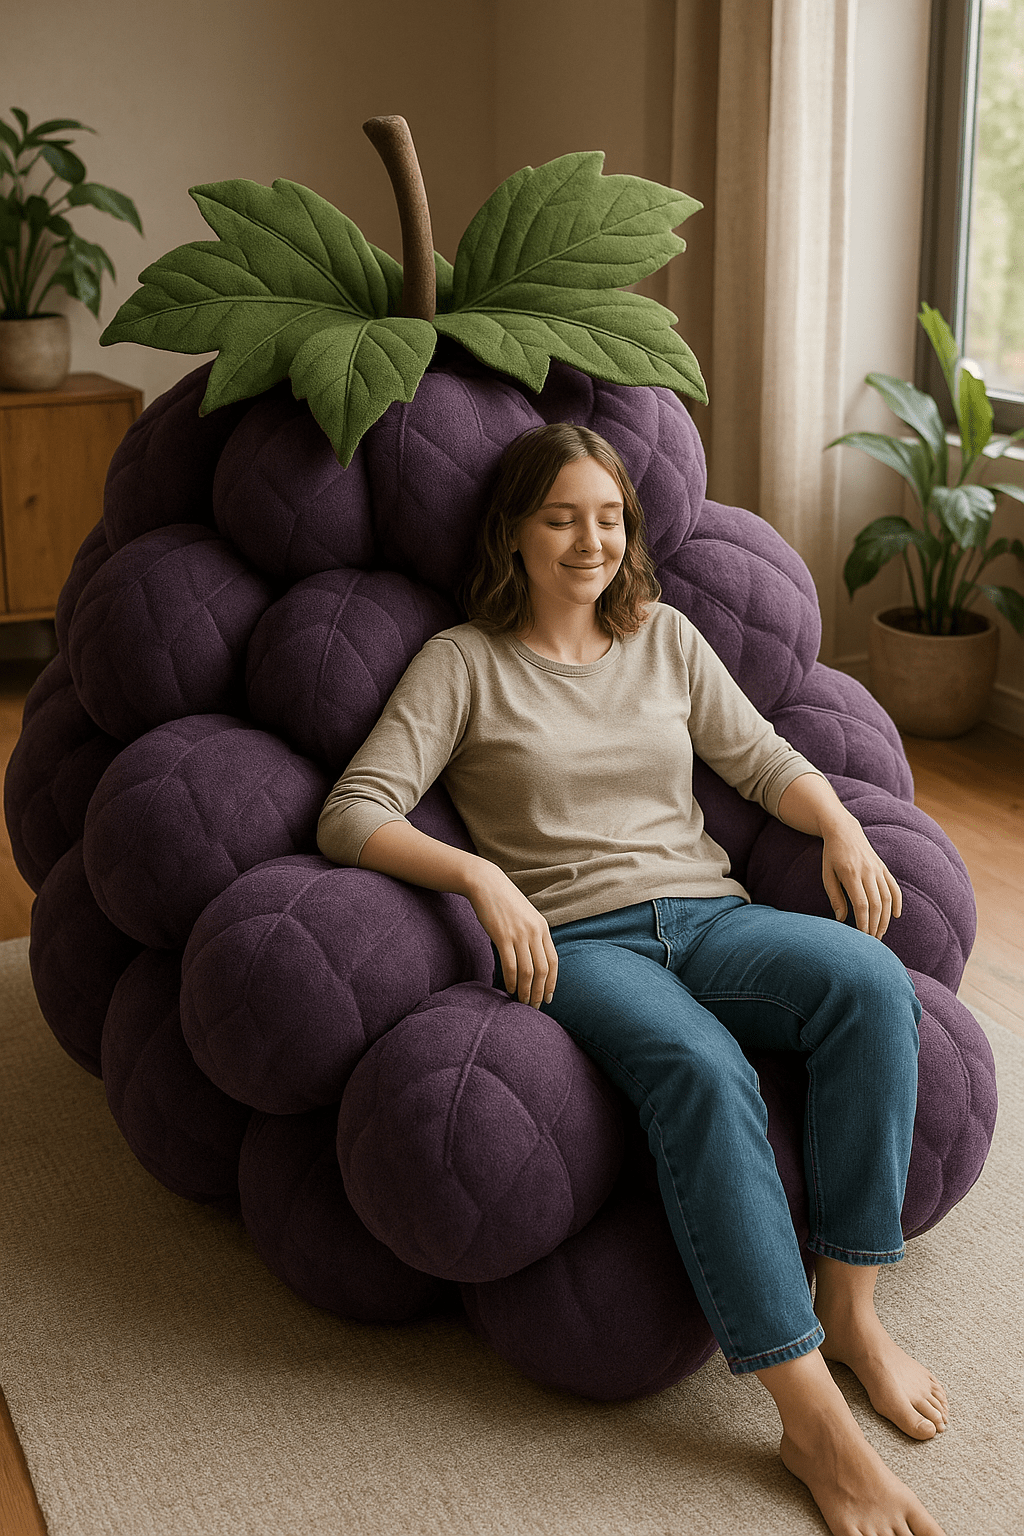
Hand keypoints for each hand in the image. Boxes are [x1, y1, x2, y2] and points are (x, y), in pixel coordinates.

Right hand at [466, 862, 557, 1007]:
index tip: (548, 997)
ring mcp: (519, 934)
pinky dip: (512, 981)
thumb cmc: (504, 901)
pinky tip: (509, 988)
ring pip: (528, 971)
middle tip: (534, 1006)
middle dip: (539, 992)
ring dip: (526, 990)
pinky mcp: (502, 936)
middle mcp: (534, 932)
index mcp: (543, 928)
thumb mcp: (526, 916)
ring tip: (521, 1002)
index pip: (554, 961)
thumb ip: (532, 934)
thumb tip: (534, 958)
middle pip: (543, 970)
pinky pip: (511, 965)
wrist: (486, 883)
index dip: (552, 982)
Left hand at [820, 814, 902, 938]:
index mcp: (851, 874)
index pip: (861, 904)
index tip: (861, 937)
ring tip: (880, 933)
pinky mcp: (883, 868)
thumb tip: (841, 919)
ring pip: (887, 898)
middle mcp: (868, 872)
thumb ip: (835, 897)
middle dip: (875, 925)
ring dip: (885, 919)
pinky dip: (898, 902)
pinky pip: (894, 887)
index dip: (863, 923)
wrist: (844, 831)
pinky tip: (896, 915)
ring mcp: (878, 869)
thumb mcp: (827, 875)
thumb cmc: (831, 855)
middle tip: (871, 941)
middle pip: (876, 904)